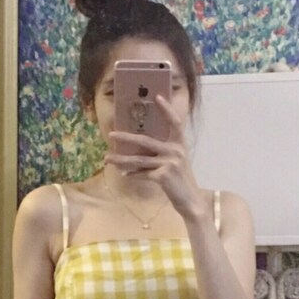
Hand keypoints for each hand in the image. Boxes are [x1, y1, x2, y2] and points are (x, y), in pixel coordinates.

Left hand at [106, 94, 208, 223]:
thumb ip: (163, 153)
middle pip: (145, 140)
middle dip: (126, 137)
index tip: (157, 96)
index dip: (166, 109)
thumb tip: (139, 149)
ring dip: (121, 160)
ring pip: (139, 159)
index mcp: (179, 144)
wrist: (190, 201)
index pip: (174, 122)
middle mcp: (175, 150)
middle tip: (111, 134)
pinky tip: (125, 175)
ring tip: (107, 159)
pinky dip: (133, 175)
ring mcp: (169, 163)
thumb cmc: (180, 182)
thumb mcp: (176, 163)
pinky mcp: (164, 176)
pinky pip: (143, 174)